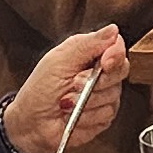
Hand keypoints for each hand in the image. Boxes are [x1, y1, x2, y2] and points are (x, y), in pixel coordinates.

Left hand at [2, 26, 126, 152]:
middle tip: (74, 84)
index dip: (115, 54)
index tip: (104, 63)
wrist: (31, 123)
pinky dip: (86, 116)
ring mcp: (104, 95)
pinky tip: (73, 115)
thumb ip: (87, 44)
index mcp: (90, 53)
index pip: (116, 46)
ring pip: (113, 95)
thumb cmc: (40, 89)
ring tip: (66, 102)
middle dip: (96, 81)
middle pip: (121, 69)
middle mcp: (101, 73)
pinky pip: (106, 114)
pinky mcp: (104, 116)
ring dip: (86, 101)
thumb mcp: (59, 61)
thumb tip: (113, 29)